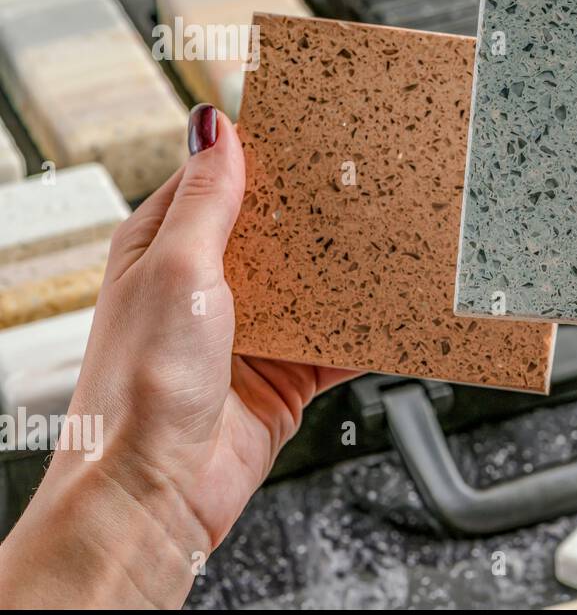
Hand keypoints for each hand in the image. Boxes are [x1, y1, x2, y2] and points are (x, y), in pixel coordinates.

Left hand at [0, 104, 356, 607]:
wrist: (158, 490)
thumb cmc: (141, 385)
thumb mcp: (177, 269)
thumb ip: (207, 200)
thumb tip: (214, 124)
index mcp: (164, 246)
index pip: (219, 178)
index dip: (263, 152)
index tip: (314, 126)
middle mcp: (206, 285)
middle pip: (277, 229)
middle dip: (320, 209)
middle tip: (374, 177)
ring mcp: (250, 329)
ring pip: (315, 282)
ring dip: (350, 269)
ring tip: (396, 236)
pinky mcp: (285, 372)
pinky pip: (339, 339)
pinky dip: (368, 328)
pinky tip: (398, 309)